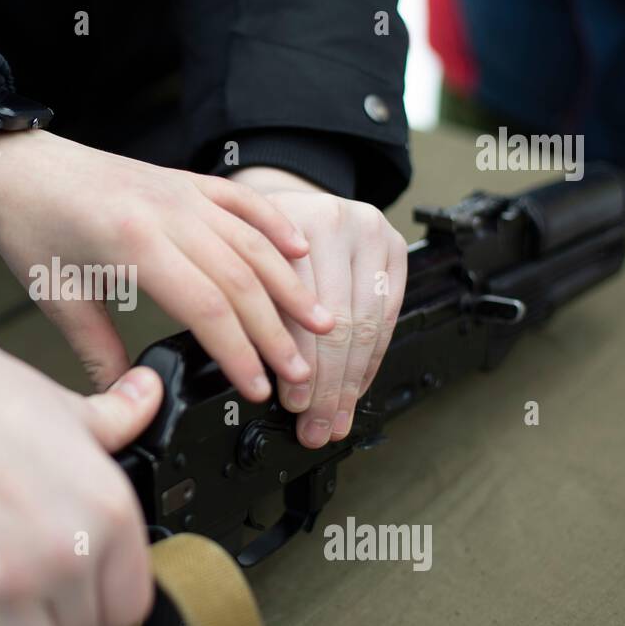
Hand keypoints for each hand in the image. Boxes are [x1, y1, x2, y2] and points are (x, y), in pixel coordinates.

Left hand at [0, 131, 334, 402]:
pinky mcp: (184, 182)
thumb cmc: (29, 227)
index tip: (257, 388)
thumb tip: (128, 396)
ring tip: (321, 324)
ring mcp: (180, 193)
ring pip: (252, 242)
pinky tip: (300, 252)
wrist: (14, 166)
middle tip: (301, 372)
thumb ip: (98, 353)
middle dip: (276, 332)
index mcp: (133, 244)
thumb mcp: (58, 299)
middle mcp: (167, 213)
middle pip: (241, 279)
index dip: (239, 353)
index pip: (206, 307)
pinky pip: (242, 201)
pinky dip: (274, 226)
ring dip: (290, 286)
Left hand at [231, 167, 407, 447]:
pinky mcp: (393, 244)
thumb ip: (241, 304)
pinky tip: (355, 386)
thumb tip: (255, 375)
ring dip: (350, 381)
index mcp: (278, 220)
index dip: (294, 363)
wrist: (285, 201)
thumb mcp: (231, 261)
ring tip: (336, 417)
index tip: (291, 405)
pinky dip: (371, 357)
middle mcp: (329, 218)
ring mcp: (366, 229)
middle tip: (316, 425)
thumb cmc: (252, 238)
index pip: (293, 307)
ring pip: (365, 321)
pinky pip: (388, 314)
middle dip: (326, 384)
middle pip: (334, 319)